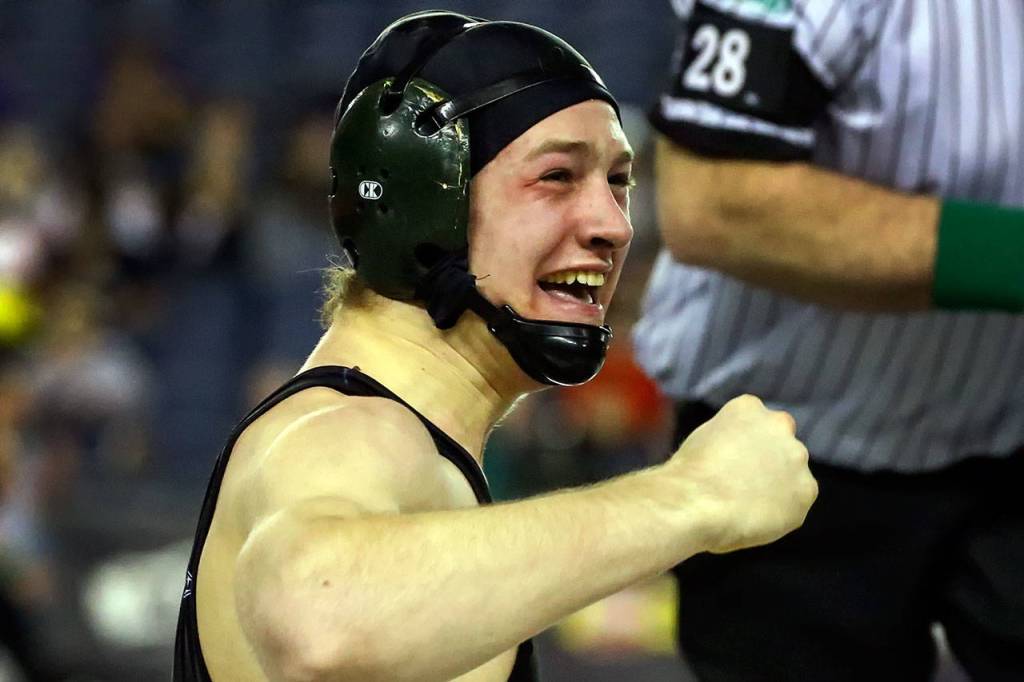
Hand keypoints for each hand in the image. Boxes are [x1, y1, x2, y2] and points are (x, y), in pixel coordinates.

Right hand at [664, 394, 817, 553]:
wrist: (696, 505)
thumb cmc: (687, 478)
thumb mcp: (702, 441)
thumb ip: (730, 440)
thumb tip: (737, 458)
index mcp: (748, 407)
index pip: (756, 422)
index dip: (744, 446)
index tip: (732, 463)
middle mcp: (779, 425)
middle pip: (781, 444)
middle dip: (768, 462)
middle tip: (743, 486)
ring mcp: (797, 458)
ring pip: (792, 474)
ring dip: (777, 487)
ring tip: (745, 507)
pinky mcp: (807, 490)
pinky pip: (797, 503)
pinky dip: (782, 513)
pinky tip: (755, 519)